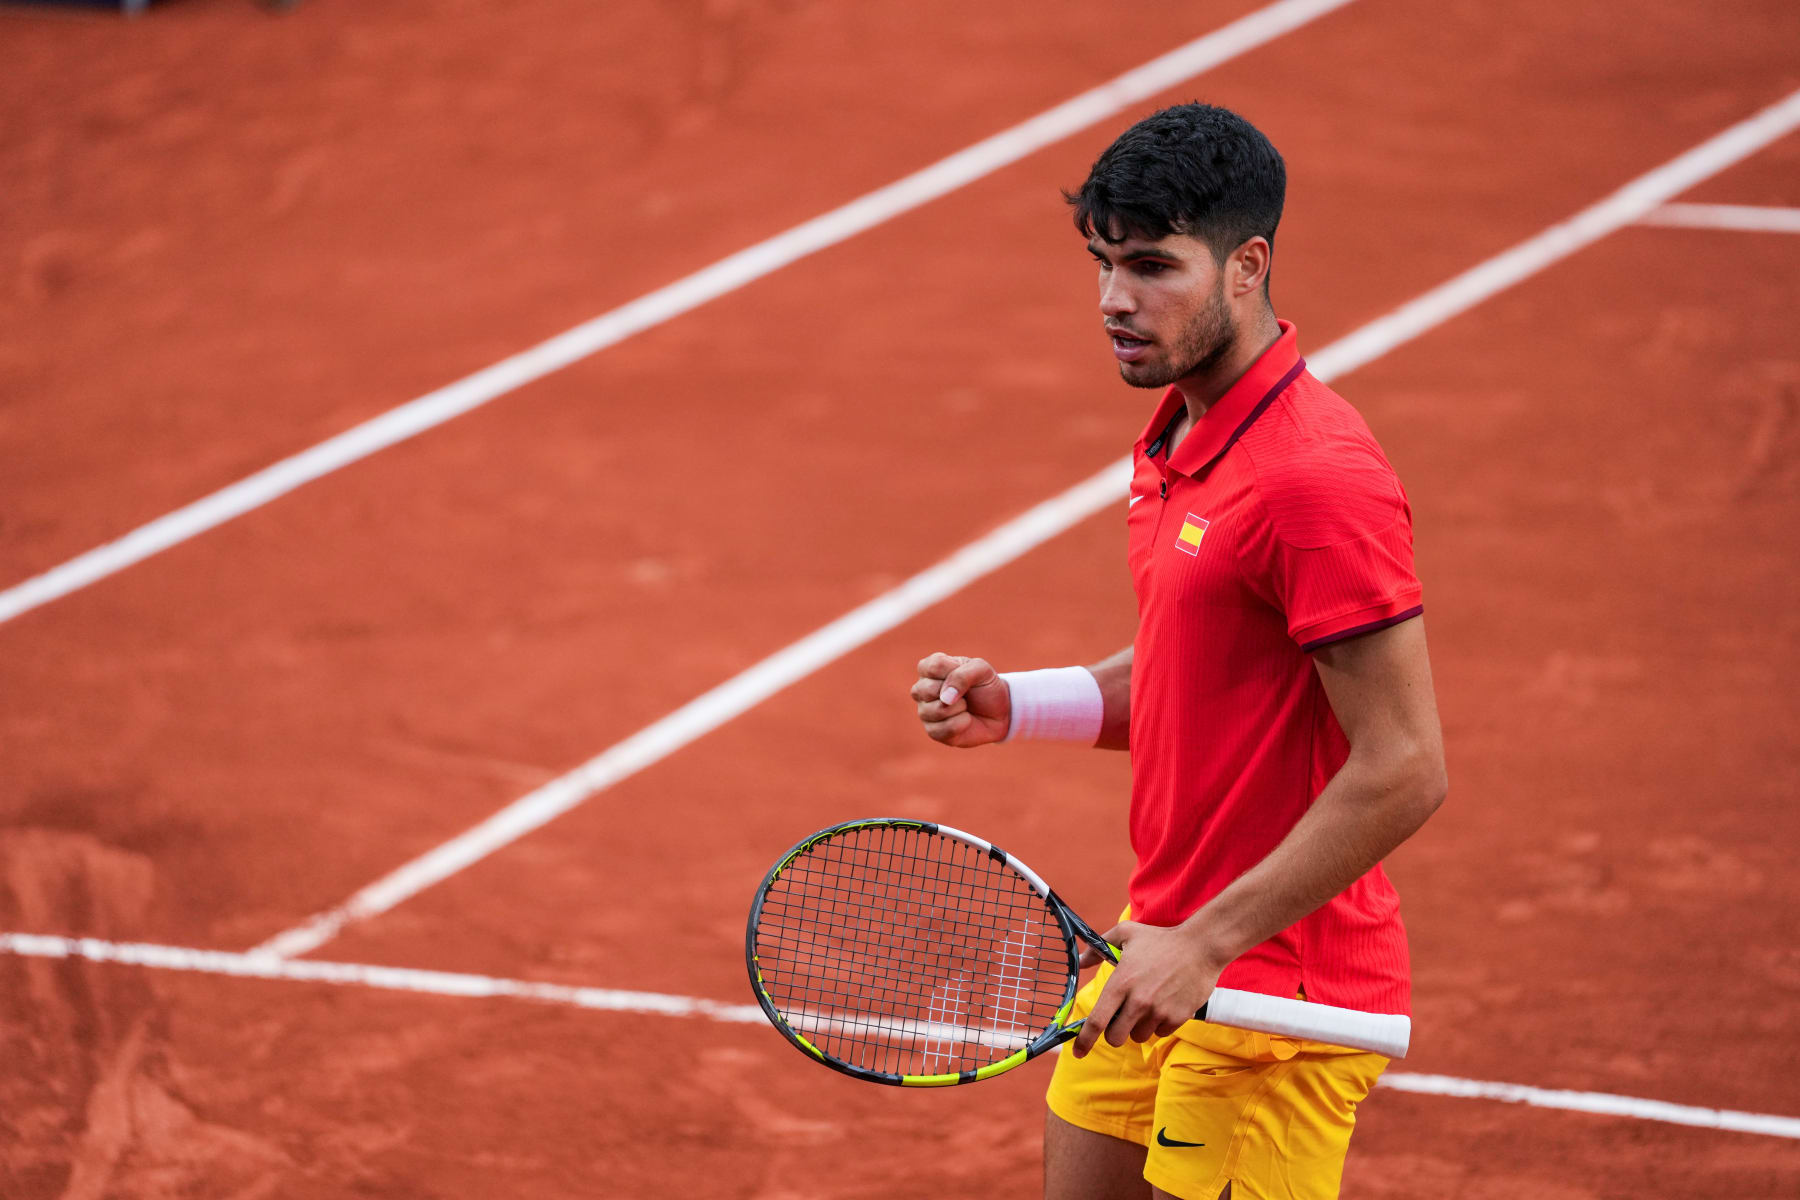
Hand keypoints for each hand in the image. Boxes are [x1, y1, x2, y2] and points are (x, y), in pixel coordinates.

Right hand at [911, 653, 1009, 747]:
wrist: (998, 713)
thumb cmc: (985, 687)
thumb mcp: (981, 670)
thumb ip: (963, 675)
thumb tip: (945, 698)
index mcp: (930, 668)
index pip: (933, 666)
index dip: (954, 672)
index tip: (966, 675)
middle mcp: (922, 689)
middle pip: (927, 689)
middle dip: (956, 692)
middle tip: (965, 693)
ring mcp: (925, 711)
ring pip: (935, 711)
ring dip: (960, 708)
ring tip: (965, 706)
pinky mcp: (933, 731)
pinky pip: (942, 729)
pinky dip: (961, 724)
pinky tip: (965, 720)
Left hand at [1068, 921, 1223, 1056]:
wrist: (1201, 947)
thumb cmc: (1161, 939)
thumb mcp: (1126, 934)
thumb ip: (1099, 948)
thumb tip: (1081, 961)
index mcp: (1121, 983)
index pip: (1097, 1021)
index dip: (1084, 1041)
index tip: (1077, 1052)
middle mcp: (1138, 1002)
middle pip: (1115, 1038)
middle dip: (1114, 1032)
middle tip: (1121, 1016)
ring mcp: (1158, 1012)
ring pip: (1138, 1036)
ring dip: (1137, 1026)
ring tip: (1147, 1003)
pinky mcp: (1177, 1018)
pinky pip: (1159, 1033)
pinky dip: (1158, 1024)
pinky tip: (1164, 1003)